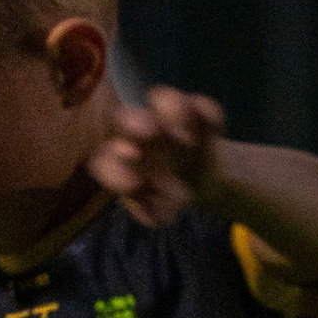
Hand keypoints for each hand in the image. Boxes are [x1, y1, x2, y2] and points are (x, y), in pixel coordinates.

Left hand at [88, 85, 224, 228]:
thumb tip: (159, 217)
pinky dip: (205, 113)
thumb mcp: (156, 211)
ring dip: (173, 112)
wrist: (194, 179)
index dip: (114, 169)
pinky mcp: (196, 113)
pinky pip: (199, 105)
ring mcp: (166, 118)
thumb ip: (153, 213)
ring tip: (187, 140)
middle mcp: (137, 133)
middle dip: (135, 122)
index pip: (106, 159)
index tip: (134, 182)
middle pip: (127, 118)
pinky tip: (212, 129)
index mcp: (119, 159)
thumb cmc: (162, 195)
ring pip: (162, 100)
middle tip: (150, 133)